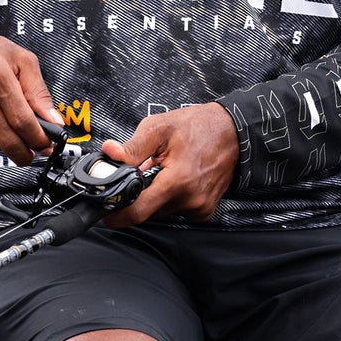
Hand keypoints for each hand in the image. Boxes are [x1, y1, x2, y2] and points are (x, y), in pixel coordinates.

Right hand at [0, 23, 61, 164]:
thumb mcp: (21, 59)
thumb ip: (39, 92)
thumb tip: (54, 121)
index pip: (23, 121)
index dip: (39, 139)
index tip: (48, 145)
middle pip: (8, 140)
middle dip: (27, 153)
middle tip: (37, 150)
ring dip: (10, 144)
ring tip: (15, 128)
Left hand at [100, 102, 238, 225]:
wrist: (234, 131)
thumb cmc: (200, 126)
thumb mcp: (160, 128)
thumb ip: (133, 147)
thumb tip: (110, 153)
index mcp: (177, 182)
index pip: (138, 213)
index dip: (117, 214)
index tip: (106, 212)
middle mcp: (190, 201)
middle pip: (148, 211)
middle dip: (139, 194)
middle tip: (144, 171)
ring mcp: (199, 208)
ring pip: (161, 210)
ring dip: (156, 194)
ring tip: (164, 170)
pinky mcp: (204, 210)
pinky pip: (176, 209)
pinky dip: (170, 197)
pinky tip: (178, 178)